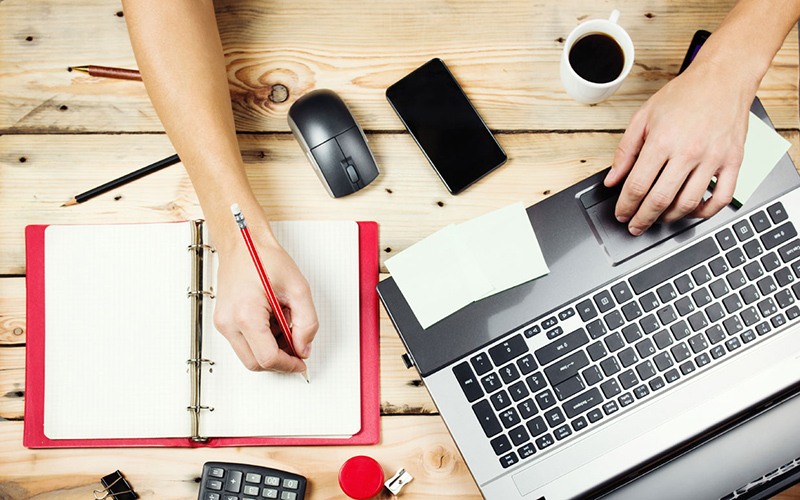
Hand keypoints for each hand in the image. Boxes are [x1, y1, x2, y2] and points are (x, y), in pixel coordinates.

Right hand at [213, 223, 318, 371]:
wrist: (242, 244)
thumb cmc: (264, 259)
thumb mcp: (298, 288)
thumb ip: (307, 323)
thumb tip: (304, 347)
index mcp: (246, 314)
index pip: (268, 358)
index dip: (289, 364)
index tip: (301, 361)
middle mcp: (229, 322)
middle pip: (256, 363)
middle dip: (280, 360)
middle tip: (297, 347)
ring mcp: (223, 323)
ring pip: (249, 355)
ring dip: (271, 350)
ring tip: (284, 323)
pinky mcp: (223, 321)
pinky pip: (244, 343)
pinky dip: (262, 340)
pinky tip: (273, 321)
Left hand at [604, 60, 753, 234]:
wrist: (723, 78)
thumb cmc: (684, 95)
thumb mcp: (643, 117)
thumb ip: (625, 151)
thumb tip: (612, 179)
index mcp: (662, 140)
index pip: (637, 186)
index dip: (625, 206)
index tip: (621, 214)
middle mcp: (688, 152)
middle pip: (660, 200)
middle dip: (642, 219)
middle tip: (635, 226)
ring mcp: (713, 158)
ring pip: (689, 203)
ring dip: (669, 218)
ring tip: (658, 219)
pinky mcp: (733, 161)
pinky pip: (721, 198)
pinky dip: (705, 212)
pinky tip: (691, 212)